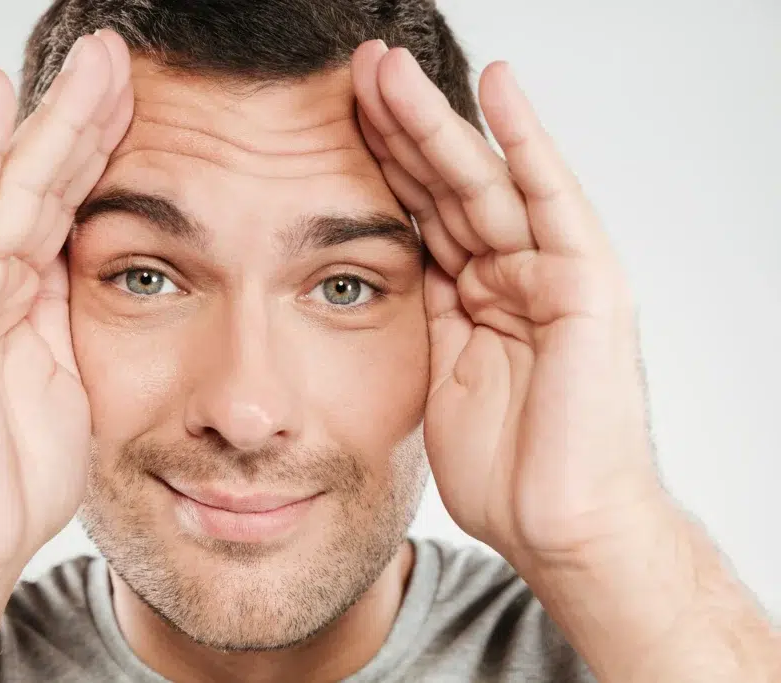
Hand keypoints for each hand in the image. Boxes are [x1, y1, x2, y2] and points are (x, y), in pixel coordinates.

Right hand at [0, 30, 132, 571]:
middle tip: (122, 54)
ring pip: (10, 183)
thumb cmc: (18, 473)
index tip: (146, 100)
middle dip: (85, 116)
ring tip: (94, 59)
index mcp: (22, 297)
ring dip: (51, 117)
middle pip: (42, 178)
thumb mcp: (69, 380)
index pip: (67, 204)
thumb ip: (71, 319)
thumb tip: (100, 272)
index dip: (103, 150)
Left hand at [352, 41, 667, 568]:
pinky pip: (551, 200)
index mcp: (472, 294)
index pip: (417, 213)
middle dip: (397, 128)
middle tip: (354, 71)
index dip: (376, 165)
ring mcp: (550, 271)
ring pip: (483, 181)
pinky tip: (496, 87)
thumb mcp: (439, 374)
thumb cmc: (507, 467)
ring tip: (389, 70)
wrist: (561, 526)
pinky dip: (525, 141)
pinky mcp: (586, 281)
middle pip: (444, 185)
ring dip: (436, 123)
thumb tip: (383, 267)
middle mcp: (511, 271)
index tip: (328, 120)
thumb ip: (426, 313)